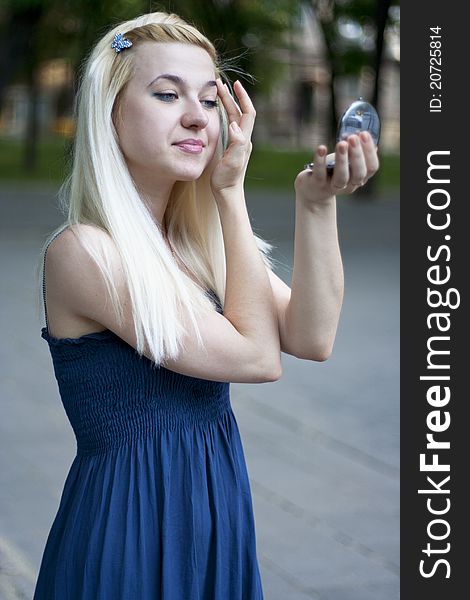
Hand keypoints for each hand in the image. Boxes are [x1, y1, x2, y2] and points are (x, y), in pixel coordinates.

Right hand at [210, 79, 255, 195]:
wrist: (228, 193)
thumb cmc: (227, 179)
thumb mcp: (232, 162)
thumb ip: (236, 144)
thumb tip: (235, 126)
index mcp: (244, 140)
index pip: (247, 112)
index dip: (242, 97)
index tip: (234, 84)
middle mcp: (243, 139)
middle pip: (239, 111)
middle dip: (230, 96)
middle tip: (218, 83)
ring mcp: (238, 142)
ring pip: (234, 117)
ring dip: (227, 103)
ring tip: (218, 92)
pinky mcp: (232, 146)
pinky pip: (230, 124)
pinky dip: (224, 113)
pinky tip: (218, 111)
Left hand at [295, 132, 379, 205]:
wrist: (313, 192)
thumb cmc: (332, 172)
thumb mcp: (346, 164)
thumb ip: (355, 153)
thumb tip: (364, 136)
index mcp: (360, 178)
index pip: (371, 168)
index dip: (369, 152)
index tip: (364, 134)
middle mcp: (349, 185)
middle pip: (358, 173)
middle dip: (357, 155)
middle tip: (353, 138)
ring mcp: (333, 187)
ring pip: (341, 177)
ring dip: (342, 159)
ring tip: (341, 143)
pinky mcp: (317, 184)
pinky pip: (320, 173)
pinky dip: (320, 160)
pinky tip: (321, 148)